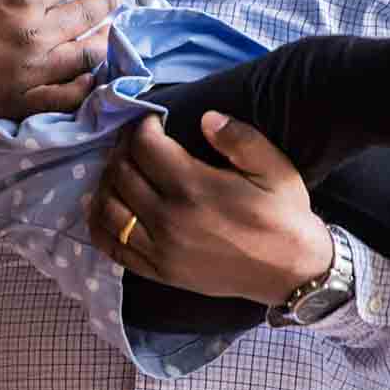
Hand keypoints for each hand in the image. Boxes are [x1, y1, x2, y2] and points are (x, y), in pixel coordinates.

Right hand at [0, 0, 119, 120]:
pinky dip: (86, 83)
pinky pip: (68, 96)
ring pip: (87, 54)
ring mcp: (31, 70)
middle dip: (106, 0)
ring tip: (107, 31)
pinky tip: (92, 73)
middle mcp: (32, 33)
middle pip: (86, 14)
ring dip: (103, 39)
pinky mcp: (24, 101)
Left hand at [89, 111, 334, 305]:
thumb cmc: (283, 214)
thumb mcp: (274, 167)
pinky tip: (102, 206)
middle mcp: (169, 218)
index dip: (142, 126)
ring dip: (106, 182)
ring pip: (108, 207)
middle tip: (136, 141)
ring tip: (121, 169)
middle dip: (122, 149)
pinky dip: (99, 224)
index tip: (152, 121)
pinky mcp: (158, 272)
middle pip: (121, 172)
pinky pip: (112, 247)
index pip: (144, 146)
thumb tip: (205, 116)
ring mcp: (160, 249)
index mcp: (195, 187)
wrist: (291, 272)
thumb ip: (239, 137)